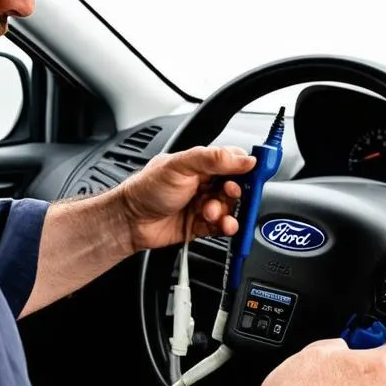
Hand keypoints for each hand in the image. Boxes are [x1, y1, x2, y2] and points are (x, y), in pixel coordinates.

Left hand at [114, 146, 256, 252]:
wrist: (130, 221)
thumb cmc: (147, 189)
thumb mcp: (180, 166)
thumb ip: (213, 159)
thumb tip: (244, 158)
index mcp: (201, 164)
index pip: (233, 161)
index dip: (246, 168)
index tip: (254, 174)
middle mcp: (204, 183)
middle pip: (236, 187)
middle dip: (235, 193)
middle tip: (229, 194)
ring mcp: (203, 204)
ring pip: (230, 208)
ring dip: (226, 211)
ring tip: (211, 212)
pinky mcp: (201, 225)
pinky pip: (223, 226)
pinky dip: (226, 227)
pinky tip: (222, 225)